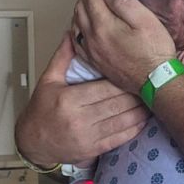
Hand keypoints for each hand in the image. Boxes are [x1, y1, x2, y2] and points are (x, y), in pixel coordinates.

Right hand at [15, 32, 149, 166]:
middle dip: (135, 94)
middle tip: (149, 84)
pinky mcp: (93, 150)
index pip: (105, 88)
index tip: (135, 73)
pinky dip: (135, 129)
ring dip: (140, 111)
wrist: (32, 142)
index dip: (123, 81)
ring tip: (151, 100)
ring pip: (123, 121)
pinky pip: (120, 138)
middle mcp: (80, 119)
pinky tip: (144, 120)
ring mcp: (88, 137)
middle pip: (117, 104)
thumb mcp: (48, 80)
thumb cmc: (41, 110)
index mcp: (69, 100)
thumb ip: (62, 57)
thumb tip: (72, 33)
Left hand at [73, 0, 176, 93]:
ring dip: (81, 8)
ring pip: (75, 24)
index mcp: (103, 25)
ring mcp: (91, 52)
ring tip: (93, 1)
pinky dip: (78, 27)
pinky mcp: (94, 62)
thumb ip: (124, 1)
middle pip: (79, 8)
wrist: (155, 80)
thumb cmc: (154, 50)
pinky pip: (77, 40)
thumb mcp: (145, 19)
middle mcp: (92, 38)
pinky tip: (84, 26)